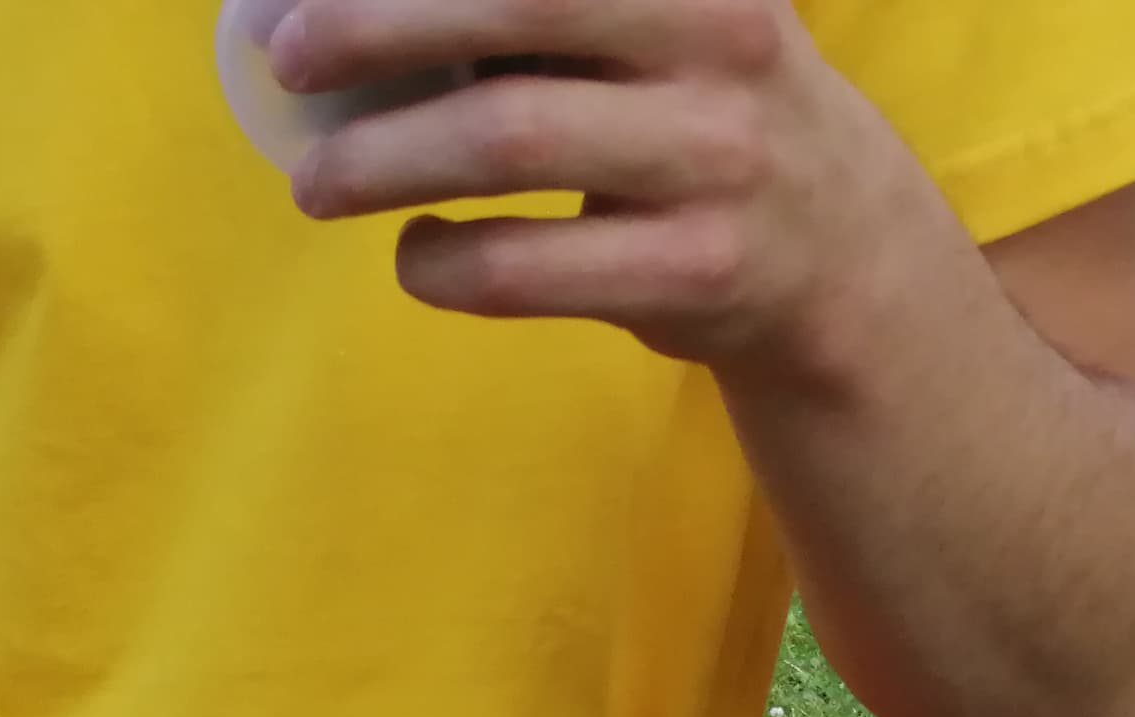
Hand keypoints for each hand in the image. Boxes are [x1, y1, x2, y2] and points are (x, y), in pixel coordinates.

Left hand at [262, 0, 932, 374]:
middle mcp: (720, 35)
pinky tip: (414, 251)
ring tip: (314, 183)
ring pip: (510, 139)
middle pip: (522, 0)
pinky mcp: (695, 272)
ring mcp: (716, 157)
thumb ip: (546, 11)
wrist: (845, 257)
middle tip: (290, 54)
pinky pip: (526, 267)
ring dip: (382, 159)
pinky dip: (442, 261)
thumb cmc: (700, 114)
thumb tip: (355, 6)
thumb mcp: (665, 21)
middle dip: (382, 23)